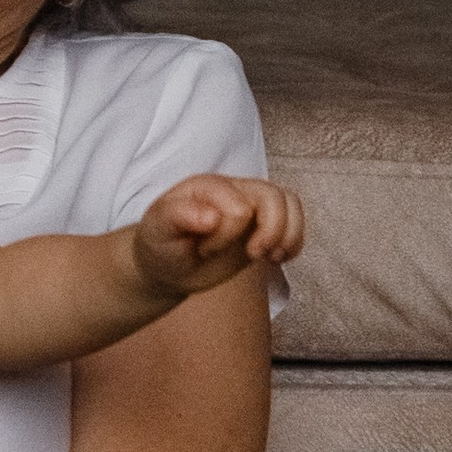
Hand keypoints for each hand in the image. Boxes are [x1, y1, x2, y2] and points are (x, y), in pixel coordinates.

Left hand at [129, 173, 304, 302]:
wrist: (167, 265)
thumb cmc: (161, 245)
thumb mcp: (157, 231)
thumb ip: (178, 216)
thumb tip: (212, 216)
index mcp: (207, 187)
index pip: (238, 208)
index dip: (226, 237)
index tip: (201, 250)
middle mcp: (233, 190)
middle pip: (273, 197)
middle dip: (268, 233)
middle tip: (250, 256)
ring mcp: (250, 205)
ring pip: (289, 203)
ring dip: (288, 234)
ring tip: (272, 257)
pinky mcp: (262, 223)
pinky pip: (294, 218)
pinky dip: (295, 240)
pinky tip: (279, 258)